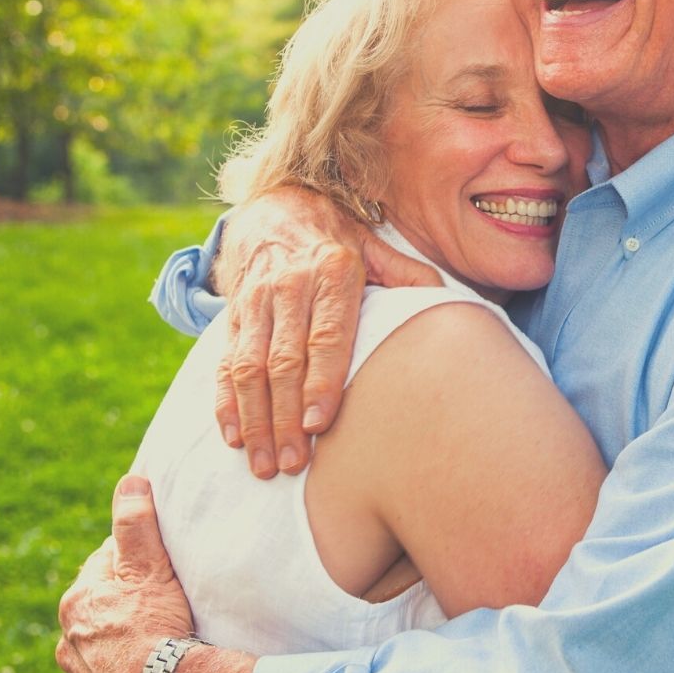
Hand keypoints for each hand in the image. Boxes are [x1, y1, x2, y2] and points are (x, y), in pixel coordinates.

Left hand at [56, 476, 193, 672]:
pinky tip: (150, 671)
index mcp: (79, 600)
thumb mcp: (151, 567)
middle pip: (102, 605)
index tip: (160, 568)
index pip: (106, 563)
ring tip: (159, 638)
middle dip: (126, 601)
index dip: (137, 562)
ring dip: (123, 640)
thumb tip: (130, 481)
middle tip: (164, 602)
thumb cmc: (159, 626)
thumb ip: (137, 524)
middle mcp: (69, 639)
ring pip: (102, 645)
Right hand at [213, 186, 442, 477]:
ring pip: (249, 367)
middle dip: (284, 417)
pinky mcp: (233, 314)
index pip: (326, 335)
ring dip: (254, 420)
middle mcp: (290, 286)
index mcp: (333, 272)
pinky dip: (225, 403)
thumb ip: (409, 277)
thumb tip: (450, 303)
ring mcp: (257, 300)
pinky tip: (234, 437)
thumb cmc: (339, 241)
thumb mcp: (376, 247)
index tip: (317, 425)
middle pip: (283, 361)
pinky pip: (224, 362)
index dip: (320, 382)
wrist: (277, 208)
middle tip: (291, 464)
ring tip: (264, 464)